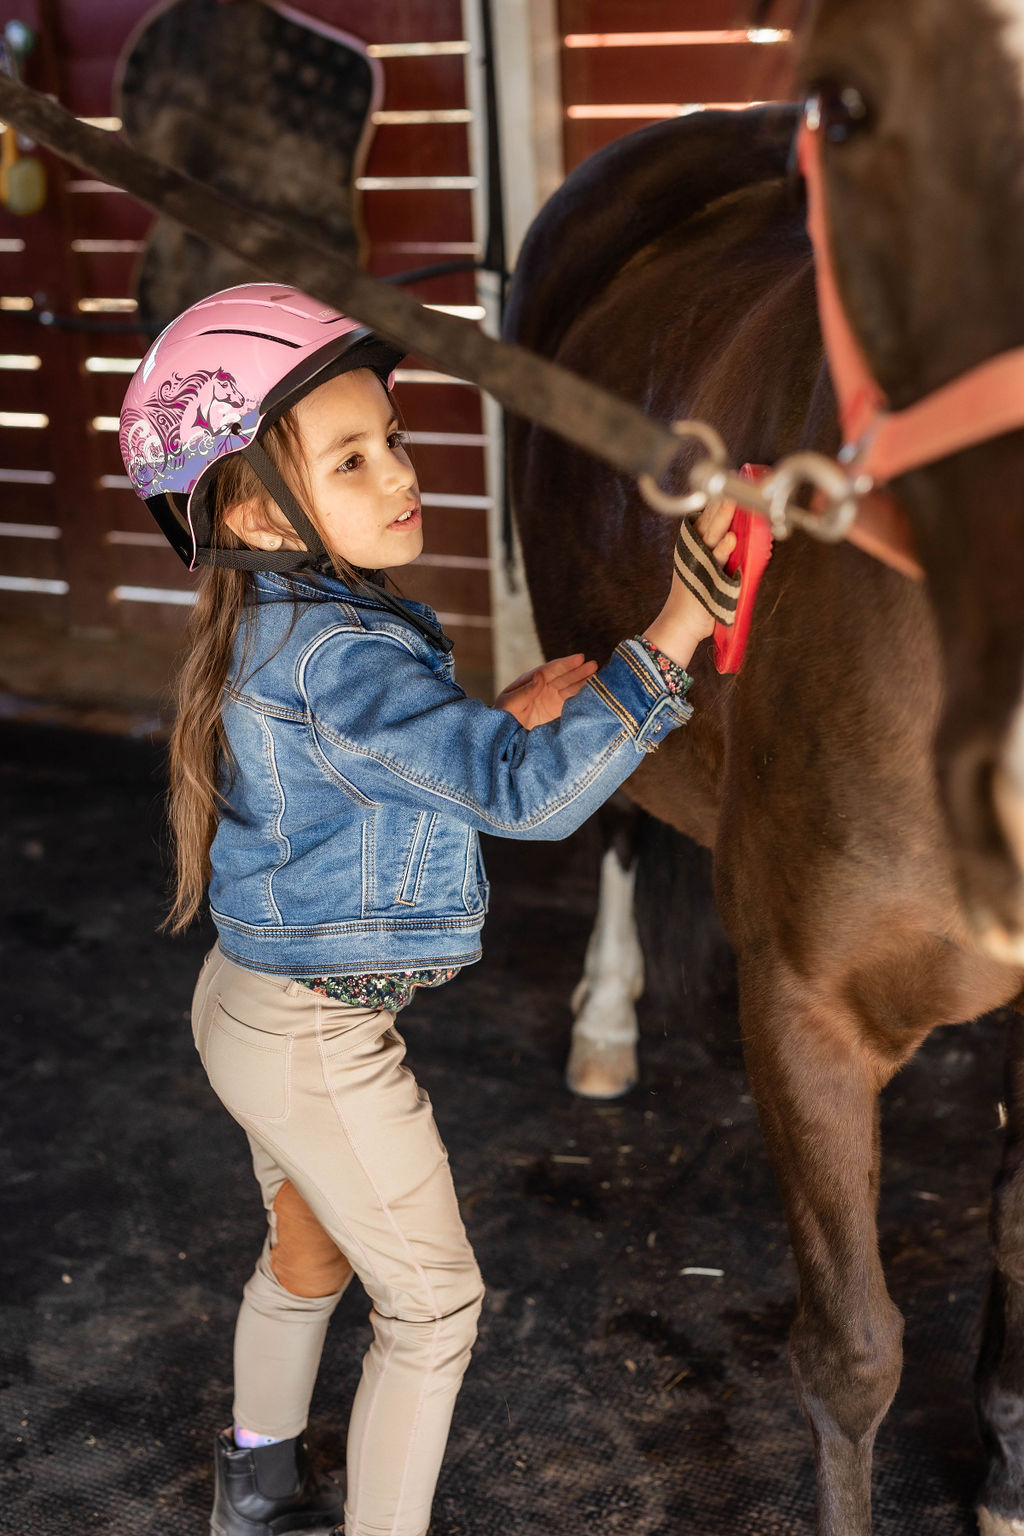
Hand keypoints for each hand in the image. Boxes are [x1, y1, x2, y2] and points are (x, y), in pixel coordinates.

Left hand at [495, 652, 598, 728]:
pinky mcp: (558, 713)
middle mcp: (543, 689)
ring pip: (571, 688)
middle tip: (593, 666)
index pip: (550, 670)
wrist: (504, 741)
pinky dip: (583, 698)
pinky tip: (594, 694)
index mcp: (530, 683)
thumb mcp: (508, 703)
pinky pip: (572, 703)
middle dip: (578, 671)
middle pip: (563, 677)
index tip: (580, 658)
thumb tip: (540, 676)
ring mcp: (552, 701)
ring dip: (584, 683)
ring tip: (599, 678)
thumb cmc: (501, 720)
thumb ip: (524, 691)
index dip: (565, 664)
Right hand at [642, 499, 737, 668]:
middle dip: (719, 504)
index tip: (727, 486)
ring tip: (731, 504)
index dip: (715, 502)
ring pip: (711, 536)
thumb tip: (732, 533)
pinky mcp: (705, 579)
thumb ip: (715, 551)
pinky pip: (716, 561)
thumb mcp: (701, 568)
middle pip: (707, 522)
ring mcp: (698, 564)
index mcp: (692, 546)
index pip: (705, 518)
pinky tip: (730, 538)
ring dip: (722, 519)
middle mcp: (693, 551)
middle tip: (730, 486)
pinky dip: (723, 549)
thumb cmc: (694, 598)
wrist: (680, 624)